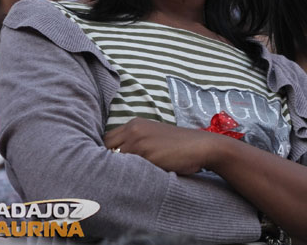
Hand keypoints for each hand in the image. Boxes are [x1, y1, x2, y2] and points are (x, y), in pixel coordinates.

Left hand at [104, 118, 224, 174]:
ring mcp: (139, 141)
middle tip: (112, 175)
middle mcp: (134, 129)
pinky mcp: (146, 154)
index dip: (105, 153)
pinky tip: (132, 181)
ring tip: (120, 181)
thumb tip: (115, 160)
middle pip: (105, 147)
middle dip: (106, 161)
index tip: (107, 165)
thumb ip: (136, 143)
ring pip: (114, 159)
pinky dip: (127, 175)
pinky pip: (128, 168)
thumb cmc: (179, 146)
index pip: (107, 139)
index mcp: (135, 124)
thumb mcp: (154, 138)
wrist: (200, 146)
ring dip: (116, 170)